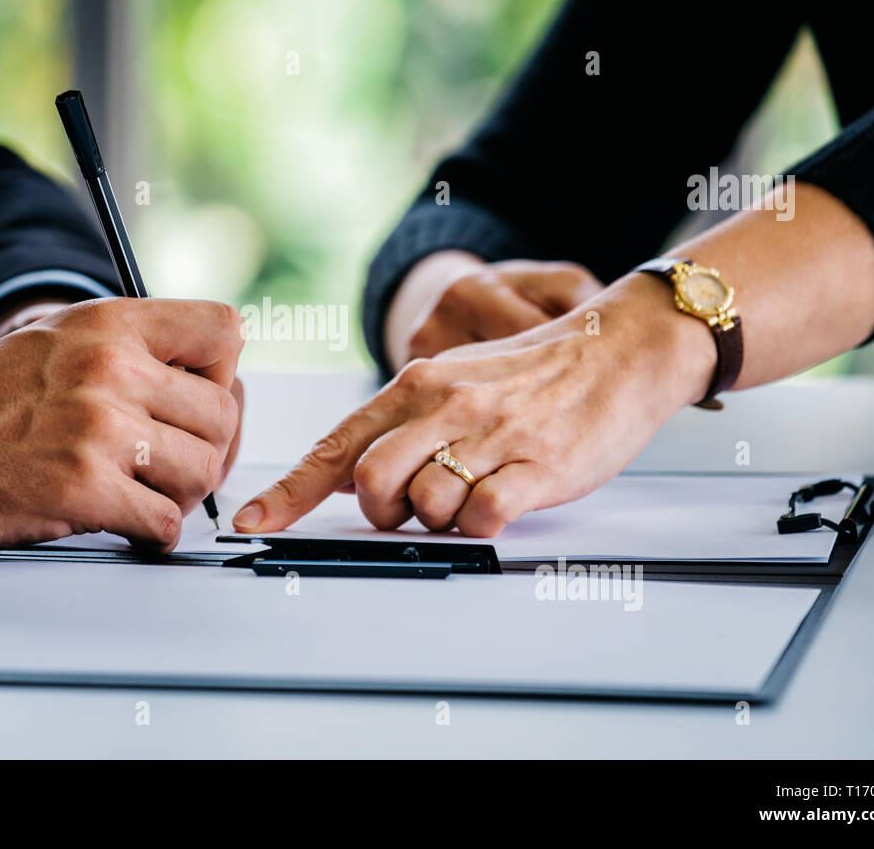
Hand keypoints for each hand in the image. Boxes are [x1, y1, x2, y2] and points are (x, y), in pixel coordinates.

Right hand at [0, 298, 244, 553]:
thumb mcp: (56, 340)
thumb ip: (128, 348)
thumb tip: (206, 378)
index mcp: (108, 324)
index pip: (222, 330)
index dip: (225, 373)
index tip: (200, 401)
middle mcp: (110, 368)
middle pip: (223, 414)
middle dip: (208, 449)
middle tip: (174, 466)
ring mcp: (97, 429)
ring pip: (202, 471)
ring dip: (180, 494)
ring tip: (145, 494)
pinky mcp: (82, 489)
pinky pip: (164, 521)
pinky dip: (154, 534)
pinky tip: (128, 526)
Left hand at [234, 274, 714, 536]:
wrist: (619, 348)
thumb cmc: (533, 373)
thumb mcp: (453, 382)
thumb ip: (398, 425)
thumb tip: (346, 474)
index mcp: (416, 386)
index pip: (336, 446)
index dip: (289, 492)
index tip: (254, 523)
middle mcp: (445, 406)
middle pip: (373, 484)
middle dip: (383, 512)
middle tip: (414, 506)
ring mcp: (492, 435)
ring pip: (426, 504)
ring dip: (441, 517)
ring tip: (476, 490)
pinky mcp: (538, 465)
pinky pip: (483, 517)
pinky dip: (481, 525)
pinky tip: (501, 502)